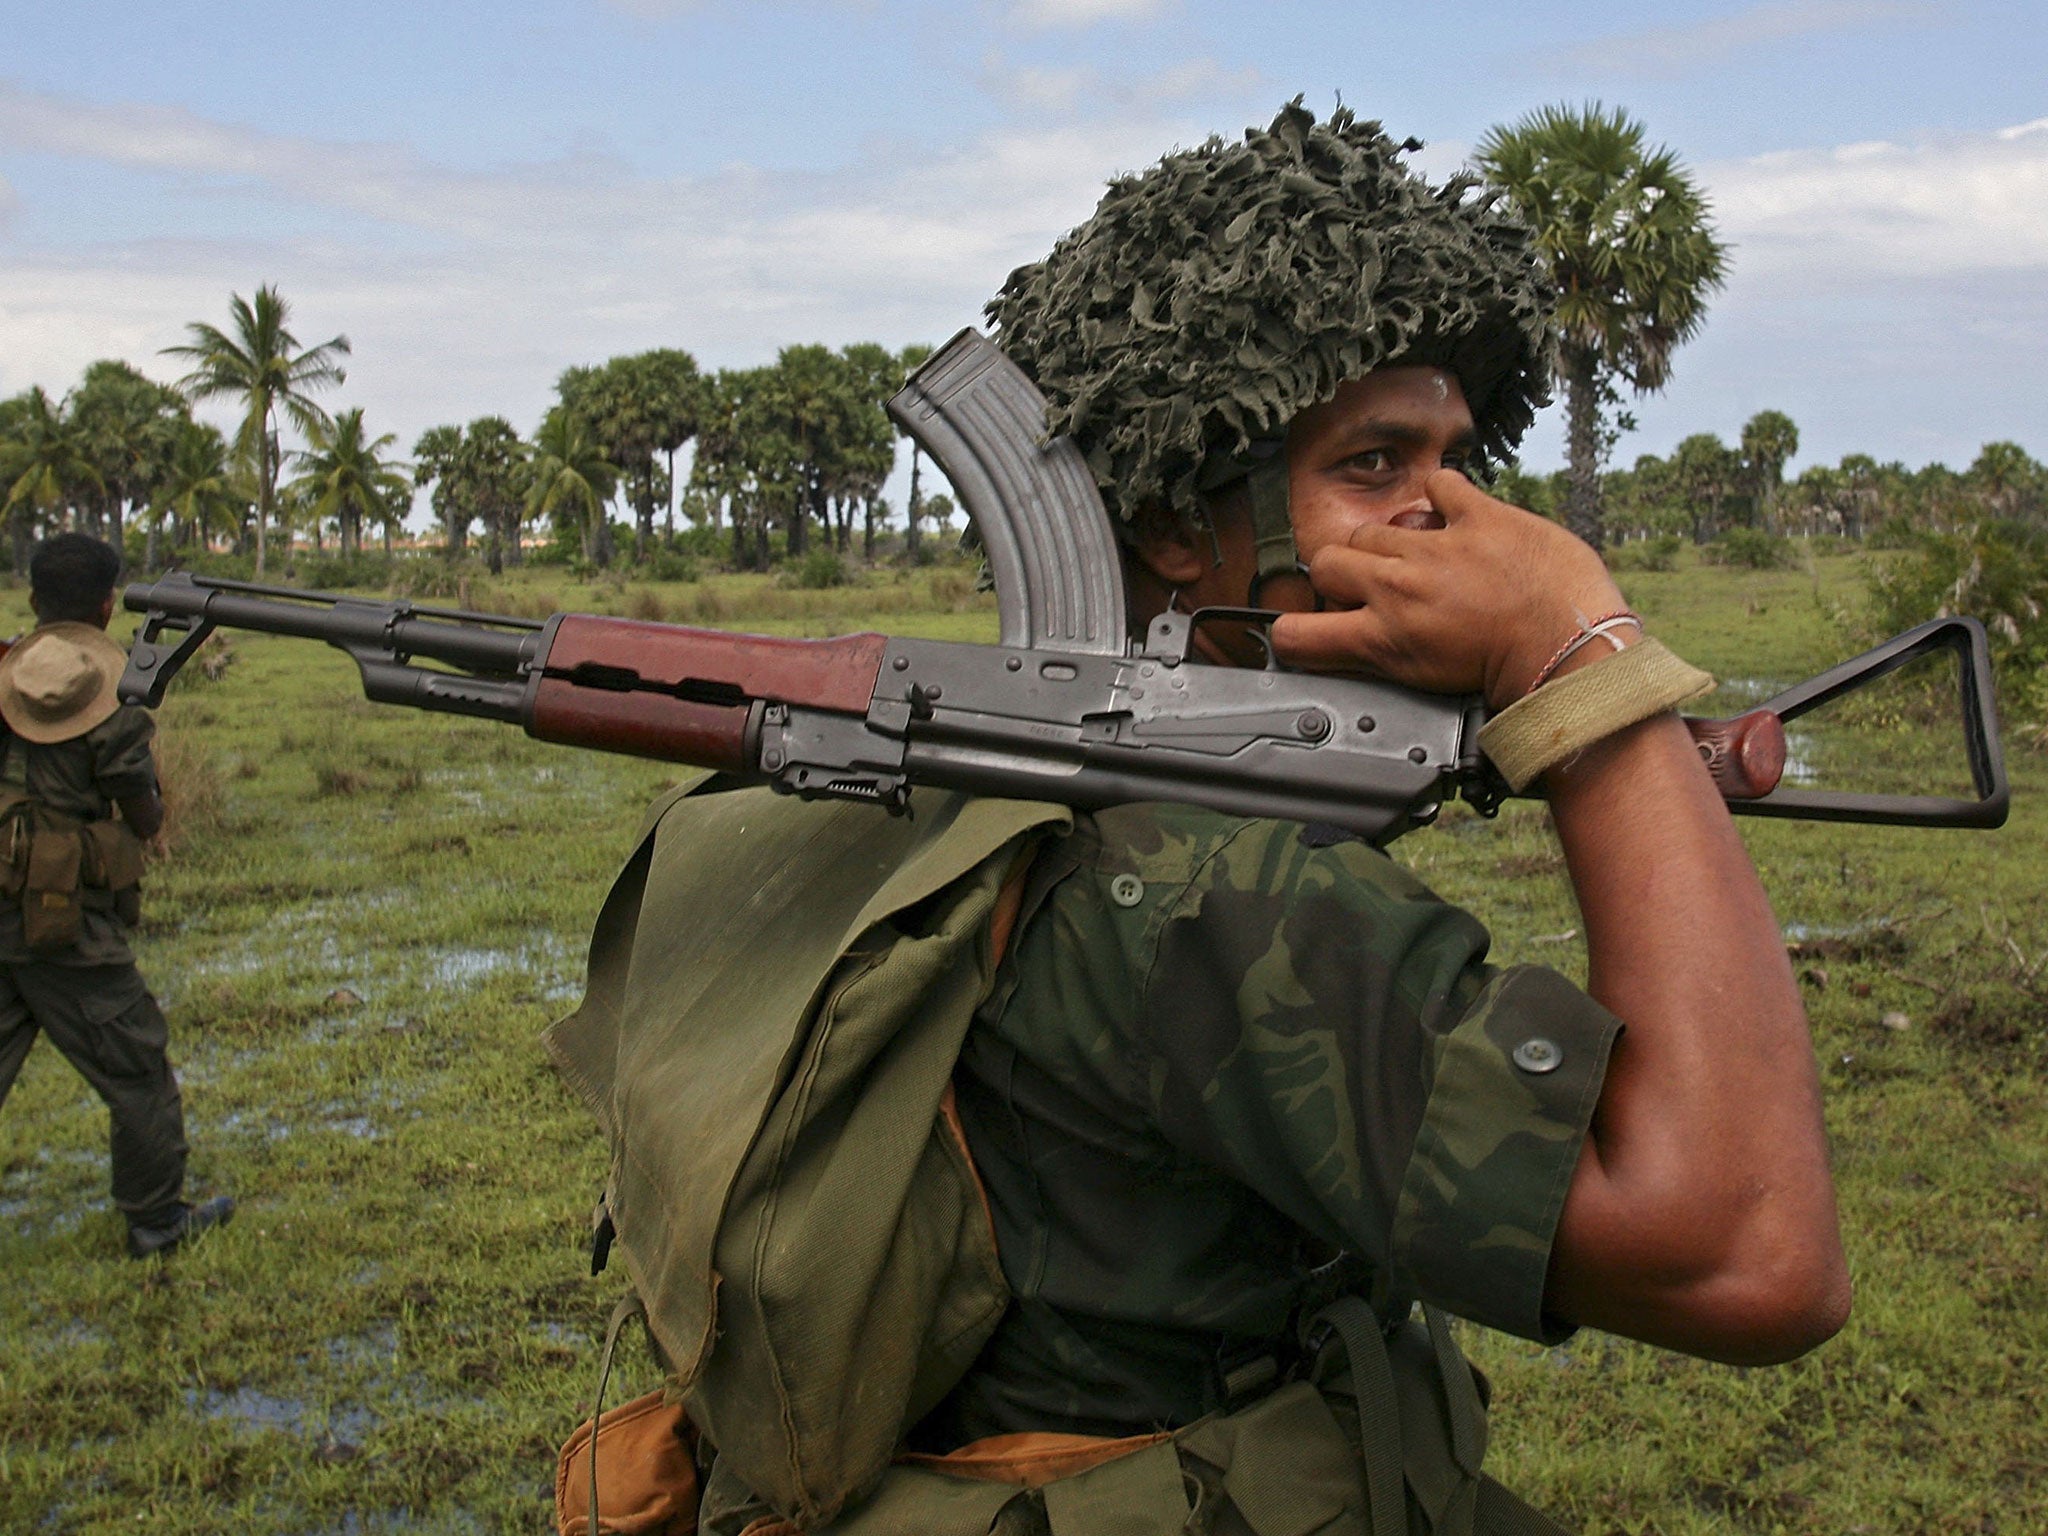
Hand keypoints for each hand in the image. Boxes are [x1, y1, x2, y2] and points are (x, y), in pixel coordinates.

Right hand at [1270, 470, 1625, 708]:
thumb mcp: (1432, 686)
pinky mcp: (1478, 517)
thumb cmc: (1515, 676)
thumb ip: (1391, 660)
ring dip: (1385, 545)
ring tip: (1415, 561)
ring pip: (1372, 530)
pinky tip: (1453, 515)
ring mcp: (1436, 548)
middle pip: (1325, 564)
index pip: (1297, 635)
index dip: (1292, 634)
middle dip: (1338, 577)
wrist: (1570, 651)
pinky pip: (1440, 486)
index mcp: (1384, 638)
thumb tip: (1370, 648)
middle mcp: (1397, 588)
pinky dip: (1444, 497)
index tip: (1304, 634)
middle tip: (1369, 592)